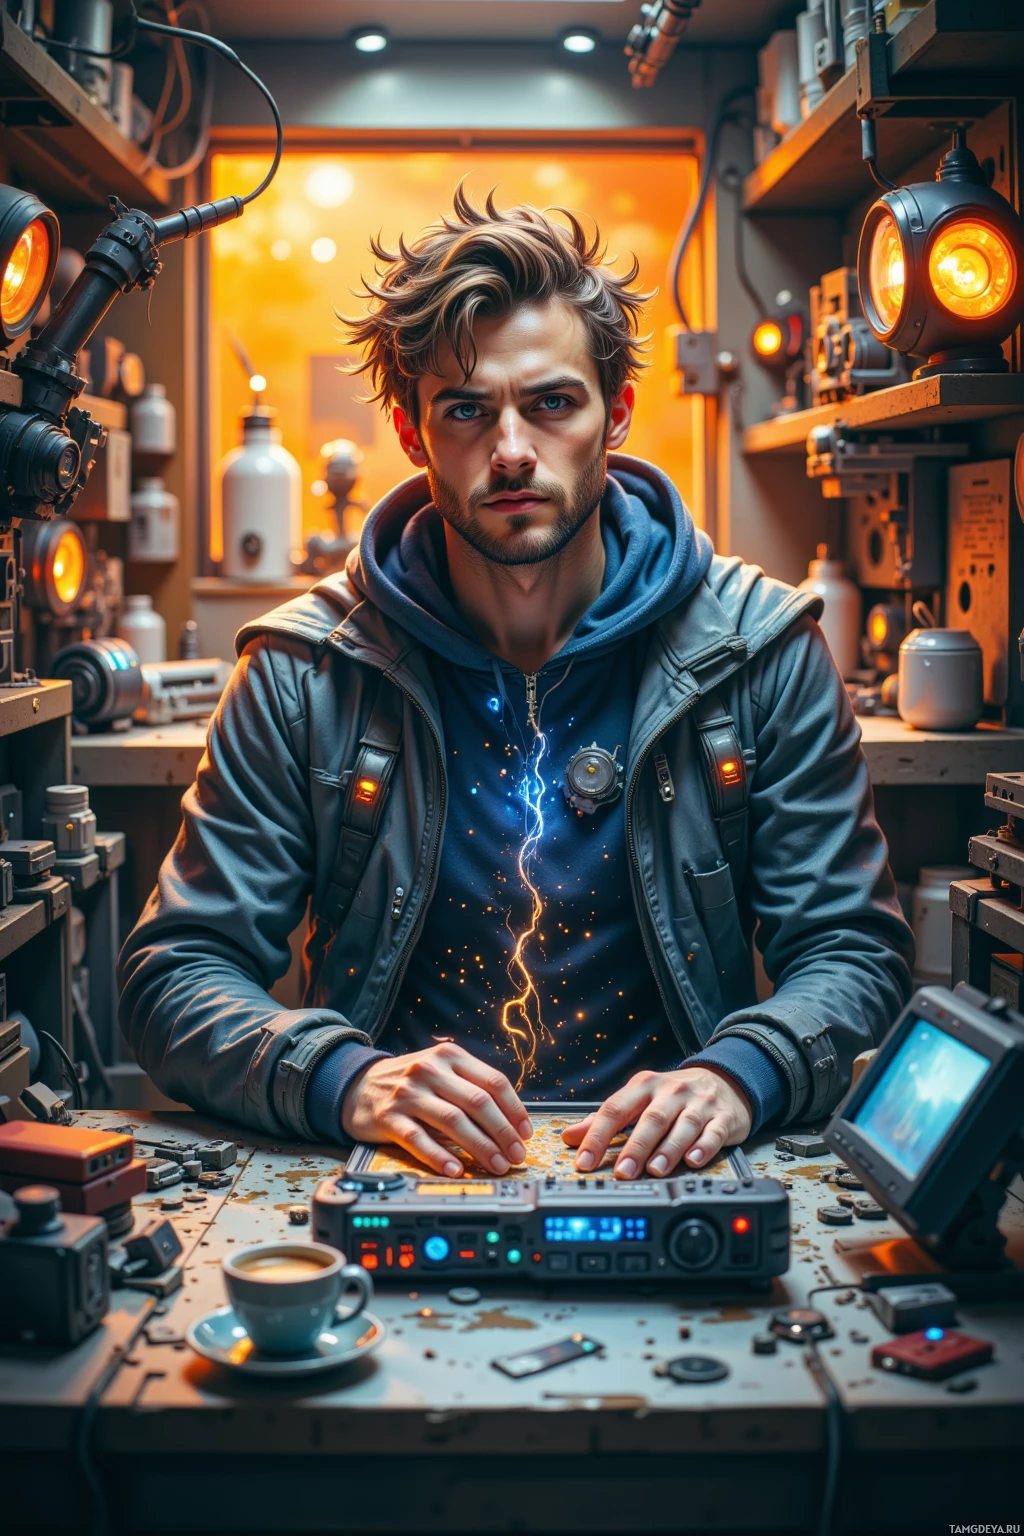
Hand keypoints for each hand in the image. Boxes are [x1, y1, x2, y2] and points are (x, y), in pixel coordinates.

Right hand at [341, 1043, 533, 1176]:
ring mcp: (408, 1093)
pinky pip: (418, 1139)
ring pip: (452, 1121)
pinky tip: (455, 1169)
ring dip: (480, 1146)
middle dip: (503, 1132)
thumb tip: (511, 1121)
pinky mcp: (388, 1117)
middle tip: (517, 1155)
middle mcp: (429, 1070)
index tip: (526, 1133)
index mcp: (450, 1057)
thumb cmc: (409, 1082)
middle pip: (477, 1102)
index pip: (493, 1081)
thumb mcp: (440, 1071)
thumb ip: (471, 1086)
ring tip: (496, 1165)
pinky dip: (439, 1157)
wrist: (356, 1085)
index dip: (514, 1110)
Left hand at [561, 1067, 752, 1179]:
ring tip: (655, 1171)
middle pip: (651, 1119)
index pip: (615, 1108)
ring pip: (683, 1126)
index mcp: (644, 1086)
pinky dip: (704, 1147)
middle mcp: (671, 1092)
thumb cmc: (674, 1096)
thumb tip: (570, 1137)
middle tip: (622, 1171)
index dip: (597, 1135)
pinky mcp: (723, 1118)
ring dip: (668, 1150)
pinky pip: (714, 1132)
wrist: (724, 1080)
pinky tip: (693, 1160)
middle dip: (635, 1147)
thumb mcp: (638, 1099)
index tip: (583, 1160)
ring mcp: (699, 1104)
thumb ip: (605, 1119)